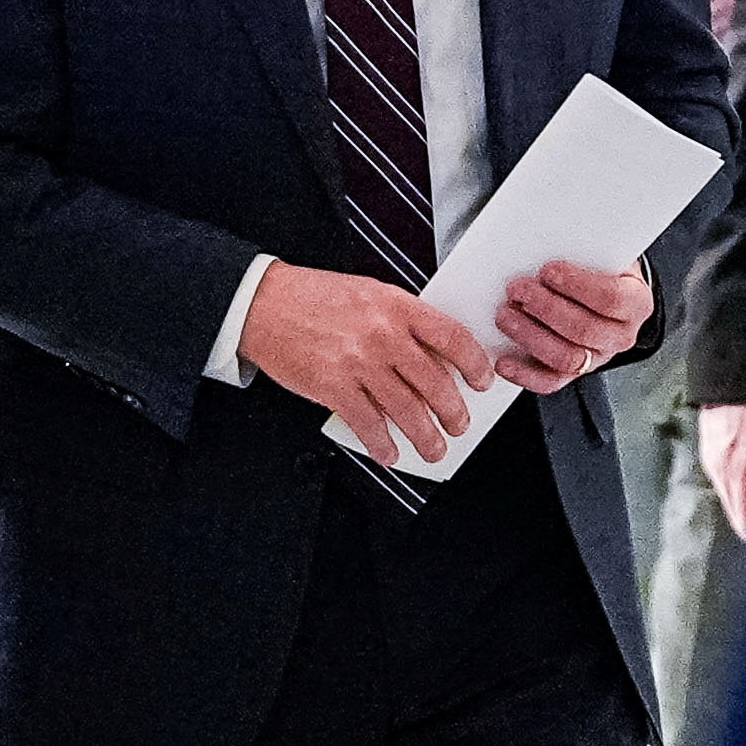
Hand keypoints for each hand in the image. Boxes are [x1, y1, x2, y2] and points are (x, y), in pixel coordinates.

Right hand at [242, 262, 495, 464]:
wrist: (263, 303)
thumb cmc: (312, 296)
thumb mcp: (368, 293)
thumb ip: (401, 321)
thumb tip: (433, 357)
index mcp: (395, 305)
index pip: (452, 337)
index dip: (475, 364)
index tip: (482, 380)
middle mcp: (382, 334)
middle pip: (435, 381)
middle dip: (454, 411)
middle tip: (459, 424)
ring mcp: (358, 362)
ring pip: (408, 410)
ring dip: (427, 437)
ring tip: (434, 448)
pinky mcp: (333, 387)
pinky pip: (369, 424)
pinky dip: (383, 444)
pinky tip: (389, 451)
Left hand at [487, 259, 647, 394]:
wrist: (606, 293)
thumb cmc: (599, 267)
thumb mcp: (603, 251)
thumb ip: (585, 248)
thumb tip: (547, 233)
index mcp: (636, 301)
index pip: (611, 298)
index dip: (578, 285)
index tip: (548, 270)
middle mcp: (621, 335)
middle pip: (584, 329)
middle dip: (546, 308)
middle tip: (517, 289)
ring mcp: (598, 357)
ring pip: (566, 357)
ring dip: (530, 336)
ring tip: (505, 315)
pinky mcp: (574, 374)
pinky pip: (550, 382)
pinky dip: (525, 374)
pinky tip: (504, 361)